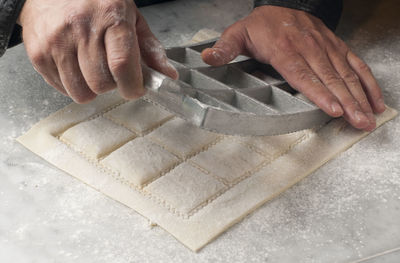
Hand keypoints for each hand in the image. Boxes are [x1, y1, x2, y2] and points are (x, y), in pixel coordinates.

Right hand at [18, 0, 177, 102]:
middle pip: (102, 84)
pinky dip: (73, 85)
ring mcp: (56, 41)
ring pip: (81, 92)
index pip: (122, 65)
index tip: (135, 89)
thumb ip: (151, 49)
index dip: (132, 86)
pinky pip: (62, 89)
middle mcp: (81, 28)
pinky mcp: (38, 53)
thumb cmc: (97, 3)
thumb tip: (168, 76)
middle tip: (112, 71)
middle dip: (113, 85)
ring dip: (92, 88)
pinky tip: (76, 66)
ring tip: (93, 68)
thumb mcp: (131, 18)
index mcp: (110, 17)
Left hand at [202, 6, 385, 130]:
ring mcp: (325, 47)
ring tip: (368, 117)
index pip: (302, 73)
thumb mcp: (238, 33)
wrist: (283, 4)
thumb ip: (225, 49)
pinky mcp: (335, 47)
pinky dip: (366, 82)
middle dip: (346, 102)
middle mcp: (309, 47)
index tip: (331, 108)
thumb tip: (208, 58)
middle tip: (357, 122)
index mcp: (284, 48)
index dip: (318, 92)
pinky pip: (354, 63)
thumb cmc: (261, 24)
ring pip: (345, 73)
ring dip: (359, 96)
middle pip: (329, 77)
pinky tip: (373, 99)